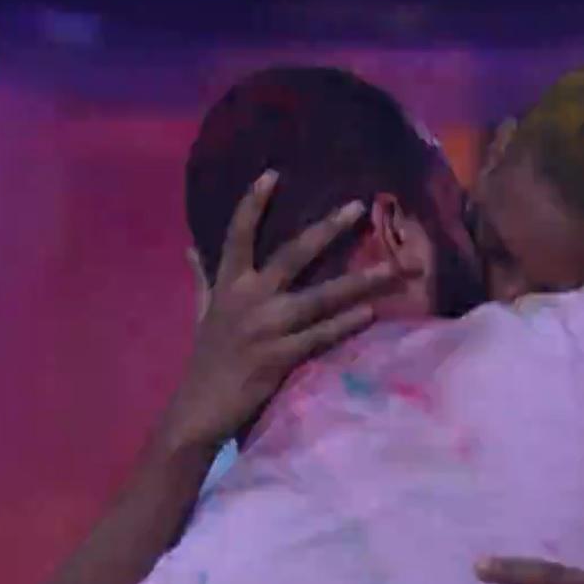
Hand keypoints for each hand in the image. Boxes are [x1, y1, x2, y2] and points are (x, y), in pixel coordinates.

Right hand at [159, 170, 409, 450]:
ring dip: (359, 282)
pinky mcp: (280, 356)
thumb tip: (190, 248)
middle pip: (293, 255)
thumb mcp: (201, 313)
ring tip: (392, 270)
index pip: (238, 234)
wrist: (197, 409)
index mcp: (228, 284)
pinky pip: (320, 335)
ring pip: (320, 296)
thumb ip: (203, 279)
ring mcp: (266, 327)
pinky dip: (345, 324)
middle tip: (358, 206)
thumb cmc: (206, 359)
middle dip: (327, 230)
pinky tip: (371, 313)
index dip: (253, 203)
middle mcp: (248, 298)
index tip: (273, 174)